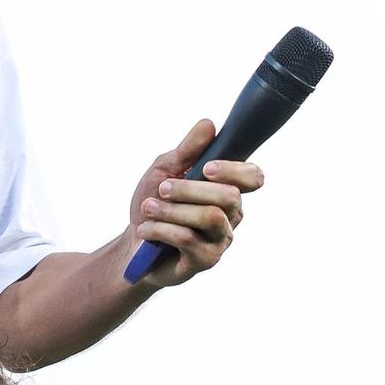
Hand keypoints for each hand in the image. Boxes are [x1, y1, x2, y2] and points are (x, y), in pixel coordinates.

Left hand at [128, 119, 263, 287]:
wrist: (132, 244)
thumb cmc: (153, 203)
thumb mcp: (164, 171)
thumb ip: (187, 150)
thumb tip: (209, 124)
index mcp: (227, 189)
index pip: (252, 177)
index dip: (236, 170)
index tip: (206, 167)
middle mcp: (231, 214)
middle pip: (229, 196)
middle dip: (190, 189)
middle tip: (162, 188)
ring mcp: (221, 239)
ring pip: (210, 217)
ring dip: (173, 210)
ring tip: (149, 208)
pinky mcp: (205, 260)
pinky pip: (189, 239)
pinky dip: (162, 229)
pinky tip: (146, 230)